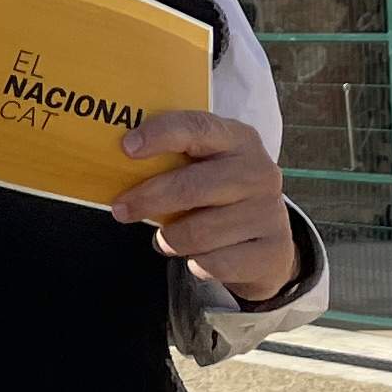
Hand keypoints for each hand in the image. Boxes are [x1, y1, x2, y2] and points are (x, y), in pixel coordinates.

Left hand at [111, 109, 301, 304]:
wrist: (268, 242)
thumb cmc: (221, 196)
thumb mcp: (207, 167)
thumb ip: (174, 159)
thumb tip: (119, 161)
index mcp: (239, 139)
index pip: (198, 127)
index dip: (161, 135)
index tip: (127, 147)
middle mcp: (259, 172)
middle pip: (192, 187)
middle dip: (149, 200)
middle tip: (121, 210)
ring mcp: (269, 213)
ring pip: (199, 232)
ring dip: (171, 239)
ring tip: (166, 238)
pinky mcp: (272, 251)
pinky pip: (215, 263)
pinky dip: (196, 264)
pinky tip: (198, 257)